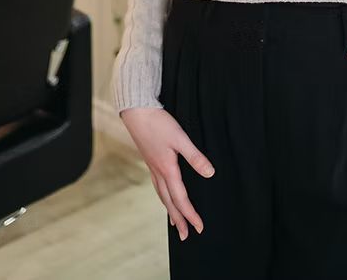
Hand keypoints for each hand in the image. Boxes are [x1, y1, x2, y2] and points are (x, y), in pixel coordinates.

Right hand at [119, 106, 214, 239]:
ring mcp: (152, 167)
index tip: (199, 228)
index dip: (191, 214)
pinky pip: (157, 186)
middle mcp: (158, 172)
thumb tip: (210, 174)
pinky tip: (164, 194)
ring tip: (175, 222)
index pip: (181, 199)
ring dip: (170, 210)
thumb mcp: (180, 138)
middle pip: (170, 202)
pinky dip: (163, 196)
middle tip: (186, 236)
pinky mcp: (150, 161)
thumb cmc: (158, 123)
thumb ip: (195, 157)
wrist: (137, 111)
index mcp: (167, 170)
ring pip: (162, 195)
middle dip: (179, 220)